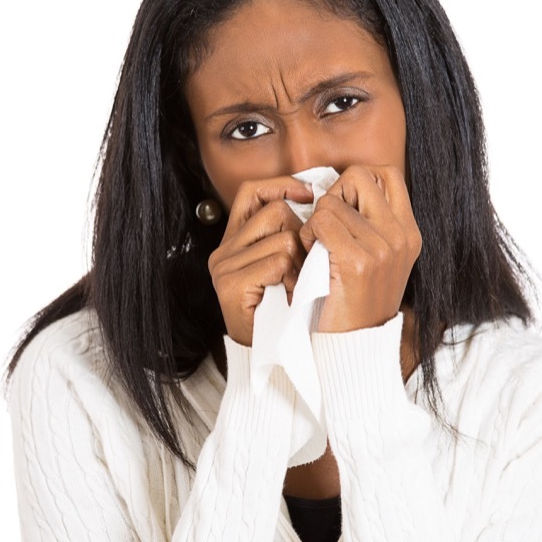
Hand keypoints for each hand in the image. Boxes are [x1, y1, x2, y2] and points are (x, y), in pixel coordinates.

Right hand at [207, 176, 314, 346]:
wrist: (275, 356)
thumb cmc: (289, 310)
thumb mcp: (290, 263)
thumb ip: (291, 232)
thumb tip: (316, 196)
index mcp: (236, 240)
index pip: (254, 191)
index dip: (283, 186)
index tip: (311, 195)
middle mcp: (225, 250)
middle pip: (277, 211)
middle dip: (301, 234)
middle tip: (302, 268)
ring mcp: (225, 266)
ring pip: (283, 237)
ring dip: (300, 262)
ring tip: (295, 286)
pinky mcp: (230, 283)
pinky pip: (278, 260)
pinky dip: (292, 277)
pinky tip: (289, 295)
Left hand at [298, 165, 421, 333]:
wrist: (354, 345)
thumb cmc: (356, 301)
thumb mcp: (379, 259)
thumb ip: (372, 223)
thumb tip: (345, 186)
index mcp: (410, 233)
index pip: (387, 173)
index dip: (357, 183)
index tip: (345, 209)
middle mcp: (402, 236)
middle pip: (360, 175)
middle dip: (335, 194)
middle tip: (328, 226)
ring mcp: (383, 248)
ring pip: (332, 200)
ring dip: (316, 220)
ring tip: (319, 248)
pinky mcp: (358, 262)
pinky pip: (321, 222)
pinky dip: (308, 235)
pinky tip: (311, 256)